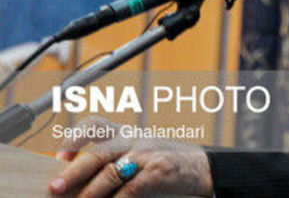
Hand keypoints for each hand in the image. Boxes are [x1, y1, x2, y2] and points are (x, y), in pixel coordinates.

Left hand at [50, 117, 213, 196]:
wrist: (205, 168)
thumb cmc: (167, 166)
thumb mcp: (140, 157)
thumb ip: (115, 164)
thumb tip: (78, 185)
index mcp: (127, 134)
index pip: (95, 124)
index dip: (74, 138)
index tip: (59, 157)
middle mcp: (135, 140)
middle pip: (98, 152)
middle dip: (73, 172)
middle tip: (55, 189)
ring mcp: (148, 155)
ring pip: (111, 171)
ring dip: (90, 192)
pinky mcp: (160, 171)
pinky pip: (131, 188)